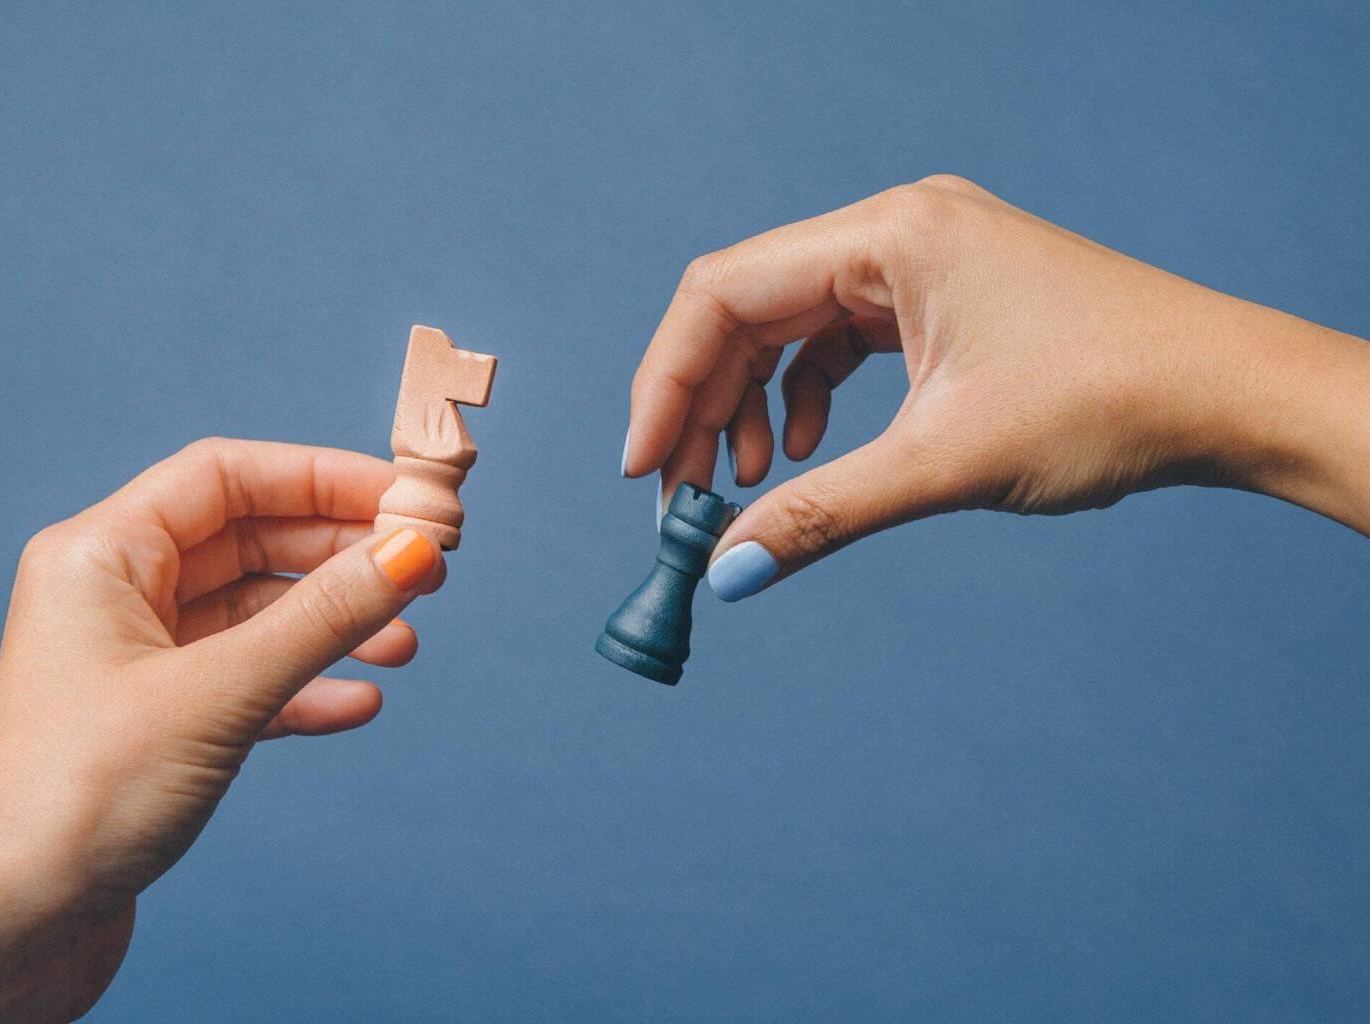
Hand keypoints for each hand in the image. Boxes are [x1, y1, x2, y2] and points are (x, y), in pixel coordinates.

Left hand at [0, 438, 443, 1022]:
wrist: (7, 923)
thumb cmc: (78, 796)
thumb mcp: (220, 692)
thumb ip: (323, 618)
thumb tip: (412, 550)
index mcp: (101, 555)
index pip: (226, 477)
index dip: (321, 477)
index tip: (404, 498)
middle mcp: (115, 596)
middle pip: (250, 541)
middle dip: (340, 555)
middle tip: (425, 569)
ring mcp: (137, 663)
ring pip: (255, 616)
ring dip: (333, 626)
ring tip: (404, 645)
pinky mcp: (157, 727)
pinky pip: (248, 682)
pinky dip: (306, 688)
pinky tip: (359, 704)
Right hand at [624, 176, 1369, 599]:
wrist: (1231, 396)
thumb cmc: (1111, 401)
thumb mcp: (946, 462)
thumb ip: (820, 513)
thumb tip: (726, 574)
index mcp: (891, 234)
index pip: (726, 291)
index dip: (666, 381)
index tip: (644, 470)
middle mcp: (897, 231)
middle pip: (748, 308)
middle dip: (701, 404)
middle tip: (677, 497)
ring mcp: (922, 263)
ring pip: (789, 328)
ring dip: (748, 405)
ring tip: (739, 482)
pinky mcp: (942, 300)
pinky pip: (839, 343)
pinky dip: (806, 400)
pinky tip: (799, 454)